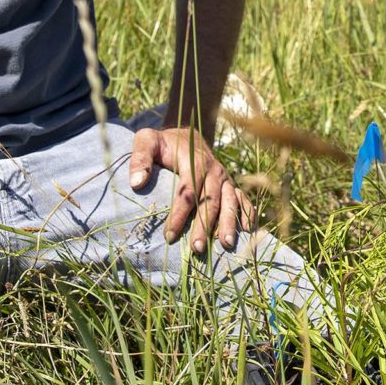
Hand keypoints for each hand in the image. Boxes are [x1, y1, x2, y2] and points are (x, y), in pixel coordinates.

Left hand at [129, 127, 252, 254]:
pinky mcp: (230, 184)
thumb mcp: (146, 140)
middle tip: (196, 248)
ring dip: (228, 223)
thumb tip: (137, 183)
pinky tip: (248, 230)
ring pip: (230, 202)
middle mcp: (213, 170)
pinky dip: (247, 214)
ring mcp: (225, 178)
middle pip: (211, 201)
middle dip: (204, 226)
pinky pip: (243, 199)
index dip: (179, 214)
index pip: (187, 192)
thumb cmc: (163, 143)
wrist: (186, 135)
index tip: (169, 235)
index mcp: (194, 161)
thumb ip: (140, 157)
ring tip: (225, 245)